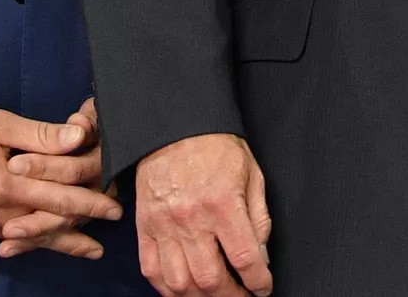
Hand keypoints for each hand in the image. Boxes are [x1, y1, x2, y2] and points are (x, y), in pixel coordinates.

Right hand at [0, 105, 122, 243]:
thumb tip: (81, 138)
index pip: (60, 200)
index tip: (115, 209)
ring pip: (21, 238)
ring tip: (80, 248)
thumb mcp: (0, 124)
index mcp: (7, 185)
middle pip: (45, 227)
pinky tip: (33, 241)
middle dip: (76, 232)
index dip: (91, 205)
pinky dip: (17, 239)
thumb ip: (41, 135)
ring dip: (50, 240)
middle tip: (102, 239)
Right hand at [134, 133, 272, 296]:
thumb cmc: (216, 147)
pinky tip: (183, 290)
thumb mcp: (251, 174)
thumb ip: (258, 218)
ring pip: (179, 283)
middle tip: (242, 296)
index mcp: (222, 204)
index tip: (263, 288)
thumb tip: (261, 255)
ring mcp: (164, 226)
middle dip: (230, 296)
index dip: (257, 281)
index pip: (244, 258)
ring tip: (215, 295)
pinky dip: (167, 289)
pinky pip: (152, 270)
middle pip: (210, 278)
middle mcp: (191, 219)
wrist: (174, 127)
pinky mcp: (144, 228)